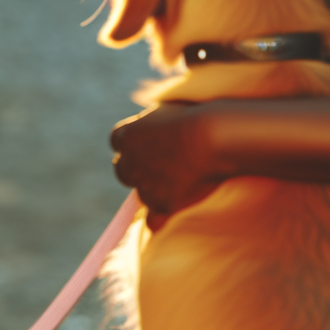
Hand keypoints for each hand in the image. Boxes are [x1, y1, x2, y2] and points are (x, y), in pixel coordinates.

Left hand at [110, 102, 222, 217]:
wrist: (212, 138)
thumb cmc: (193, 116)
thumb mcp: (164, 108)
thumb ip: (151, 120)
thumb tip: (150, 122)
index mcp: (126, 135)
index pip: (117, 141)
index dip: (133, 143)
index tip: (148, 143)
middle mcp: (129, 163)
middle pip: (122, 170)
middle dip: (136, 168)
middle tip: (160, 165)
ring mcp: (145, 187)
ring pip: (142, 194)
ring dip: (155, 191)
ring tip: (181, 182)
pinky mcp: (162, 206)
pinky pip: (154, 221)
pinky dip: (160, 219)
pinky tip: (172, 213)